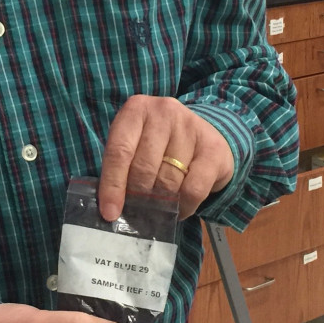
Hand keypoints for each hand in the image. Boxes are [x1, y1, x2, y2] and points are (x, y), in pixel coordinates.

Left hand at [98, 95, 233, 221]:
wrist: (205, 135)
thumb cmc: (161, 145)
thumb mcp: (136, 146)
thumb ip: (122, 169)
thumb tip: (111, 209)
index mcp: (136, 110)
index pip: (119, 151)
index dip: (112, 185)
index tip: (110, 213)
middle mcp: (164, 111)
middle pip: (143, 168)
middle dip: (138, 197)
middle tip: (138, 212)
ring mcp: (190, 126)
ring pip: (168, 181)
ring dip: (161, 204)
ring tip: (159, 209)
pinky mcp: (213, 147)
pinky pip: (193, 190)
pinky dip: (183, 206)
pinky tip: (179, 208)